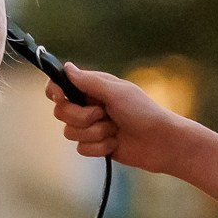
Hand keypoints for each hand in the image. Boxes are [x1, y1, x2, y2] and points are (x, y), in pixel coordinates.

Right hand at [46, 62, 189, 173]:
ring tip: (114, 130)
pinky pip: (82, 149)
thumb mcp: (116, 93)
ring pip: (70, 132)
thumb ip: (89, 81)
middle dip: (81, 117)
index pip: (61, 86)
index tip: (59, 96)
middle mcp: (89, 106)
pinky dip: (99, 147)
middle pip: (61, 112)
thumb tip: (67, 68)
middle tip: (102, 114)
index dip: (55, 91)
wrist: (162, 142)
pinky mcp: (96, 145)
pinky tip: (116, 144)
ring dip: (94, 133)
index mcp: (93, 88)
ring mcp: (92, 126)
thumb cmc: (144, 112)